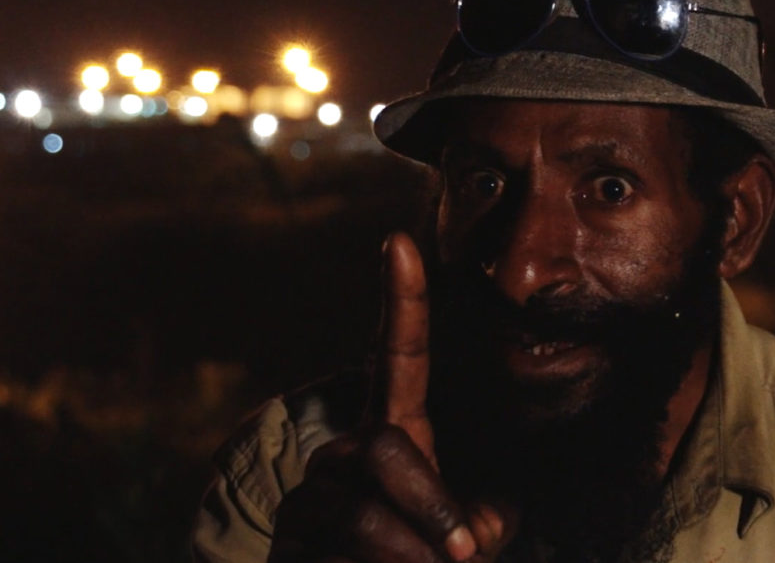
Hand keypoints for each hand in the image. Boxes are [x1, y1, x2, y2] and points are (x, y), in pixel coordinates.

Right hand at [268, 232, 515, 561]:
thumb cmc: (432, 560)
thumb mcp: (475, 531)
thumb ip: (483, 512)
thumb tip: (469, 528)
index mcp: (396, 430)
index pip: (399, 356)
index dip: (403, 302)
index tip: (399, 243)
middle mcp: (347, 447)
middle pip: (385, 445)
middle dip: (431, 503)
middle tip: (460, 553)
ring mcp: (312, 487)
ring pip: (362, 506)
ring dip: (409, 551)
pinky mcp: (290, 530)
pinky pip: (341, 547)